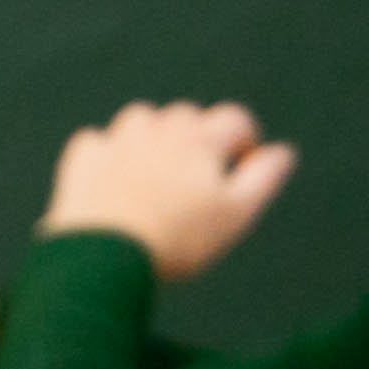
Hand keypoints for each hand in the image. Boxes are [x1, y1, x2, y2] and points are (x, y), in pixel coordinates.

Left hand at [40, 99, 295, 278]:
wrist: (107, 252)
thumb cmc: (180, 237)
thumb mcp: (235, 213)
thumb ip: (262, 178)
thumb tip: (284, 152)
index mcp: (199, 139)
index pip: (233, 118)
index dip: (244, 138)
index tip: (243, 161)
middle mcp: (157, 128)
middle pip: (186, 116)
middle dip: (199, 136)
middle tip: (199, 176)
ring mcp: (117, 138)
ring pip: (141, 120)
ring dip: (153, 136)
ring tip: (157, 175)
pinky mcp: (84, 154)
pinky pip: (100, 141)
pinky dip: (111, 153)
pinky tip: (115, 180)